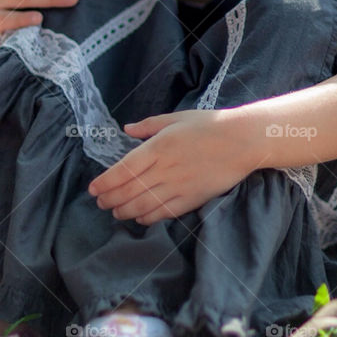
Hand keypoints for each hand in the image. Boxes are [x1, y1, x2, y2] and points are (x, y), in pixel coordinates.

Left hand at [87, 109, 253, 224]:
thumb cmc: (210, 125)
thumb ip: (149, 125)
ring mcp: (178, 186)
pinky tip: (139, 218)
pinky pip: (164, 212)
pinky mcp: (192, 198)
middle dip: (110, 199)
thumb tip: (126, 129)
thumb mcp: (177, 118)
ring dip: (124, 211)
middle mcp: (164, 169)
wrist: (243, 141)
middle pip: (129, 191)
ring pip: (143, 205)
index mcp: (158, 147)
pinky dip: (148, 218)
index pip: (123, 170)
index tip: (93, 189)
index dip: (105, 183)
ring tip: (114, 212)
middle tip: (100, 203)